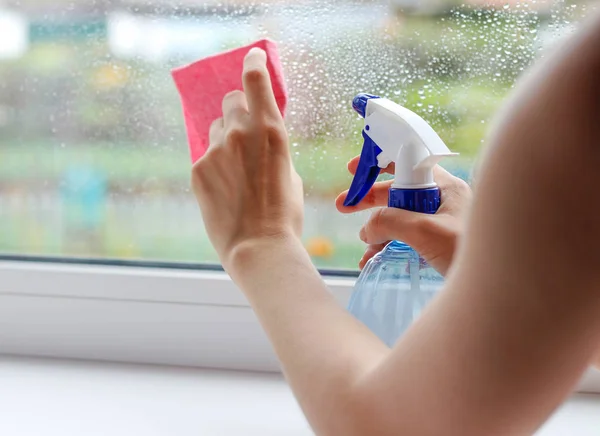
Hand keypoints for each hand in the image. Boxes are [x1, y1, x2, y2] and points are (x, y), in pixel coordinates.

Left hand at [191, 48, 303, 271]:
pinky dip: (215, 164)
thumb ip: (273, 147)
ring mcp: (215, 150)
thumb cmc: (284, 215)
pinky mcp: (198, 169)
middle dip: (238, 109)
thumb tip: (261, 139)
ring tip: (235, 170)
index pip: (256, 79)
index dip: (253, 62)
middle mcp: (240, 132)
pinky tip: (225, 189)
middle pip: (231, 100)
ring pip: (216, 128)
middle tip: (243, 127)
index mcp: (270, 130)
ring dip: (225, 138)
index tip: (251, 56)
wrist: (258, 247)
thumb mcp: (290, 173)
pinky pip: (205, 155)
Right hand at [335, 158, 470, 274]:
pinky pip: (408, 239)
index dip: (379, 162)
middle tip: (344, 206)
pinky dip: (389, 247)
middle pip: (398, 192)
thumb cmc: (474, 252)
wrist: (505, 290)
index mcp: (445, 187)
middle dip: (370, 201)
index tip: (355, 168)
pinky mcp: (440, 245)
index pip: (406, 164)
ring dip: (377, 231)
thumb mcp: (426, 231)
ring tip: (364, 249)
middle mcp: (443, 202)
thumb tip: (367, 227)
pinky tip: (374, 260)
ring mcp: (442, 224)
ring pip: (400, 219)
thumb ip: (390, 222)